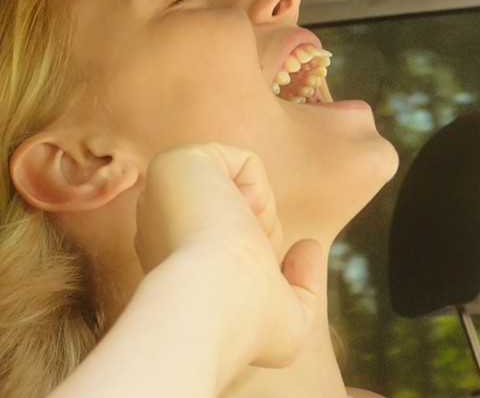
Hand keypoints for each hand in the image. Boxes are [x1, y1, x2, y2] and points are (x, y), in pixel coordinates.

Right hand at [134, 143, 322, 368]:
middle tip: (246, 260)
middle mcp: (165, 231)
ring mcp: (164, 197)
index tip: (257, 282)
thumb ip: (304, 285)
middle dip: (263, 237)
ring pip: (245, 191)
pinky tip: (233, 212)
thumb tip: (308, 246)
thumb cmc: (247, 324)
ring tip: (237, 238)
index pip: (235, 248)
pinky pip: (245, 162)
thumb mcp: (291, 321)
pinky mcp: (175, 164)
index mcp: (179, 266)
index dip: (261, 261)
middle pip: (243, 218)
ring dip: (262, 216)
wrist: (211, 299)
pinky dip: (258, 187)